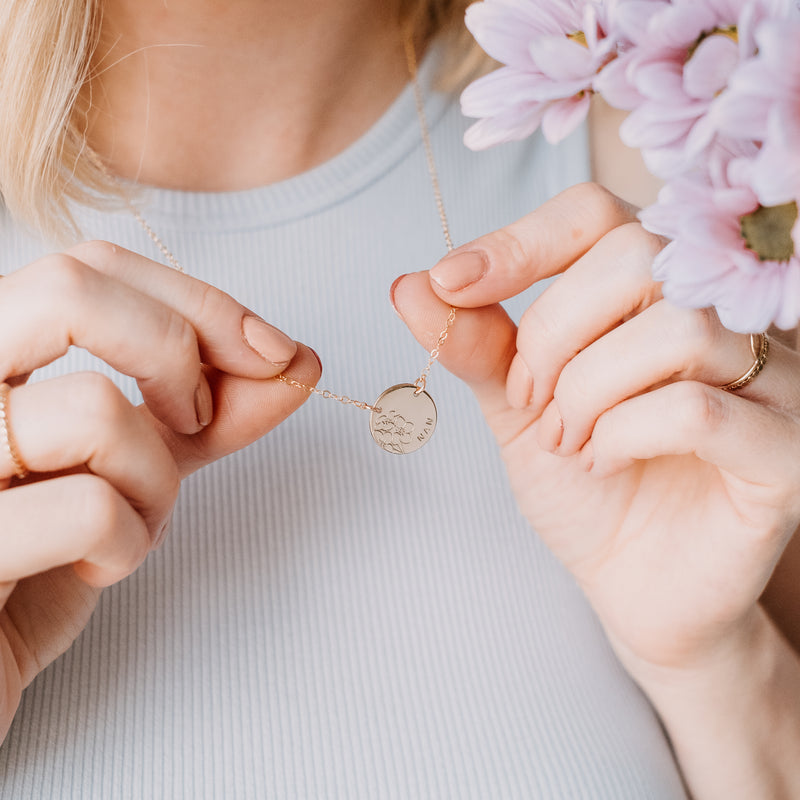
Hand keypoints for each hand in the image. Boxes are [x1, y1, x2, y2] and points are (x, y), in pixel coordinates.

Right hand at [0, 241, 319, 739]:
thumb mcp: (129, 468)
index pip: (90, 268)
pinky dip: (129, 540)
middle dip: (179, 348)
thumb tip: (295, 362)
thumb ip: (206, 413)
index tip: (271, 353)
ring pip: (95, 407)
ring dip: (157, 478)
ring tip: (136, 520)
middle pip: (70, 288)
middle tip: (197, 416)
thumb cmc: (43, 561)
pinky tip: (100, 565)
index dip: (198, 303)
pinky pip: (88, 507)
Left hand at [392, 182, 799, 678]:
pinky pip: (698, 410)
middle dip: (552, 335)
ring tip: (565, 441)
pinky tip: (604, 463)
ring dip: (586, 392)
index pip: (595, 214)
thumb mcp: (515, 404)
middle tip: (529, 400)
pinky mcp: (783, 449)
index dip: (518, 243)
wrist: (631, 580)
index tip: (451, 282)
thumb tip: (408, 284)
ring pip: (673, 330)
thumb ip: (474, 341)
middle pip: (635, 256)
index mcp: (654, 288)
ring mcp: (769, 377)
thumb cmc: (583, 481)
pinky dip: (624, 436)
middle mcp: (724, 314)